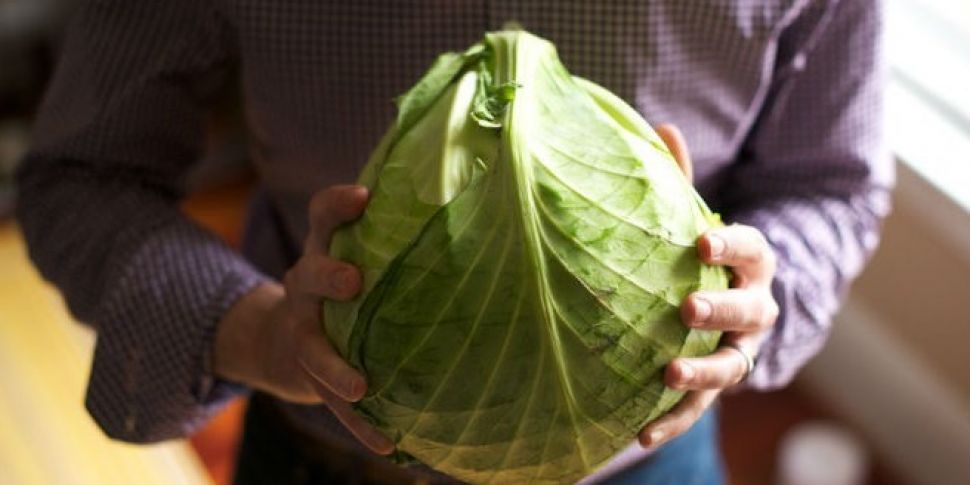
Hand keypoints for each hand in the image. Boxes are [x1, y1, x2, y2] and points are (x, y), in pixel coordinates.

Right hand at [213, 185, 393, 454]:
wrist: (285, 340)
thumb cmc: (347, 286)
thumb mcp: (360, 253)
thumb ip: (399, 234)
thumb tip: (471, 194)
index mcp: (325, 250)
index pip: (324, 216)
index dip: (338, 203)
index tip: (363, 196)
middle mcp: (306, 286)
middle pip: (309, 274)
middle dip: (328, 276)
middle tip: (353, 281)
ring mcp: (305, 333)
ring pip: (313, 349)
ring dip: (335, 369)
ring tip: (360, 387)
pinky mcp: (309, 377)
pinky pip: (332, 404)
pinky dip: (361, 426)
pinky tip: (388, 446)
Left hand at [638, 125, 778, 448]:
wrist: (733, 306)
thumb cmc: (706, 256)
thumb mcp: (698, 217)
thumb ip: (680, 179)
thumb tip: (661, 125)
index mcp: (754, 261)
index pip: (752, 248)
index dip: (731, 246)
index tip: (701, 242)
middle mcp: (756, 308)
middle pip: (748, 311)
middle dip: (721, 310)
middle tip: (687, 310)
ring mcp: (740, 351)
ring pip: (730, 366)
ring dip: (701, 374)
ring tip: (667, 377)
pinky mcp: (717, 386)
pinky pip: (698, 410)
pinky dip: (672, 421)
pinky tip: (639, 434)